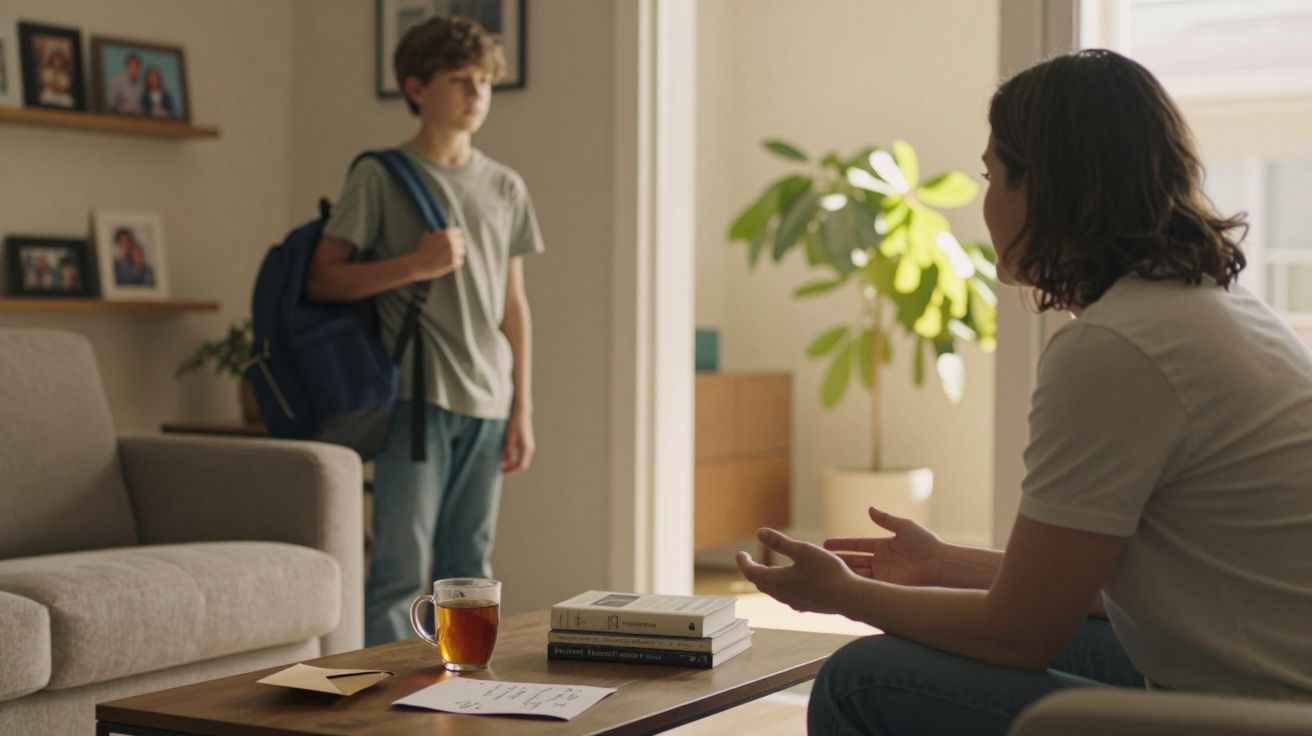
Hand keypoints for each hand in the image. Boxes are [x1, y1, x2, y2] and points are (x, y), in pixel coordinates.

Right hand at [412, 228, 464, 279]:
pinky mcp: (454, 262)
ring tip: (447, 257)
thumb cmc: (421, 251)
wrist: (418, 264)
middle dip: (457, 246)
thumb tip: (439, 231)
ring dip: (457, 254)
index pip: (459, 232)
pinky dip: (455, 263)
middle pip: (462, 242)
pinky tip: (447, 263)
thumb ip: (437, 234)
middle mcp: (451, 241)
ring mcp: (453, 252)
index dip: (456, 236)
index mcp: (446, 234)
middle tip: (449, 251)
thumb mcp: (427, 237)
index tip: (455, 240)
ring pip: (462, 251)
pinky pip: (460, 261)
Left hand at [501, 409, 534, 475]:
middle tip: (501, 471)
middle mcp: (529, 449)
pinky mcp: (526, 445)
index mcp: (526, 449)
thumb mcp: (509, 438)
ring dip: (512, 465)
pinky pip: (521, 456)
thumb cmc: (515, 424)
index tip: (502, 472)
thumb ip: (508, 452)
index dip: (511, 471)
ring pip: (521, 461)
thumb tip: (505, 463)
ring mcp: (528, 447)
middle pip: (522, 466)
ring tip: (502, 465)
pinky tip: (505, 458)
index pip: (521, 466)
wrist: (521, 413)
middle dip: (512, 470)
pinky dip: (514, 460)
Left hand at [735, 528, 860, 614]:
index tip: (740, 554)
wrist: (850, 598)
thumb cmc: (827, 571)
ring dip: (768, 581)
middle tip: (750, 562)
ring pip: (775, 592)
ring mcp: (796, 602)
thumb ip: (780, 542)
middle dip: (754, 572)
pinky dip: (783, 587)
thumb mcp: (802, 550)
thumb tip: (759, 533)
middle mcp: (784, 595)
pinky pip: (788, 597)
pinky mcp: (808, 606)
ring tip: (769, 571)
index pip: (752, 572)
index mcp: (778, 581)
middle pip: (761, 584)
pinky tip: (792, 585)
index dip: (743, 562)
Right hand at [822, 506, 944, 586]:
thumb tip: (869, 509)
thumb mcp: (904, 527)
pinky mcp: (887, 587)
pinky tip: (841, 583)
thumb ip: (886, 519)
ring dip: (843, 572)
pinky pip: (867, 586)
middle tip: (819, 559)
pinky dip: (855, 584)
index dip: (841, 544)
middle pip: (854, 560)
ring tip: (825, 571)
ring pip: (857, 574)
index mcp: (883, 546)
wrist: (940, 565)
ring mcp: (883, 575)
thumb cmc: (926, 544)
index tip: (825, 544)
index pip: (857, 545)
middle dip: (838, 560)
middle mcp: (881, 561)